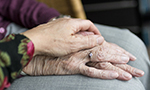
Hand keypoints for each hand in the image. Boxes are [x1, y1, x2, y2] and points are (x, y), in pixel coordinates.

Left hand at [22, 18, 103, 55]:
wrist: (32, 42)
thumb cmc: (51, 43)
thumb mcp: (73, 44)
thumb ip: (88, 41)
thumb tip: (99, 39)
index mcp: (72, 23)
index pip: (89, 24)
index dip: (95, 31)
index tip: (98, 38)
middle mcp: (65, 21)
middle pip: (81, 26)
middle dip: (88, 34)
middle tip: (90, 43)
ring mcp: (58, 24)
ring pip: (73, 29)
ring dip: (79, 36)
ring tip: (79, 44)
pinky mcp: (52, 29)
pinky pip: (65, 32)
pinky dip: (70, 37)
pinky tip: (67, 43)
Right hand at [23, 45, 143, 79]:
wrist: (39, 55)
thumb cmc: (54, 51)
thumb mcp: (68, 47)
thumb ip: (80, 46)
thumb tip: (90, 47)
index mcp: (82, 43)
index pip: (103, 46)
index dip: (115, 49)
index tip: (126, 54)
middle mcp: (82, 49)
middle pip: (105, 52)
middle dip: (120, 57)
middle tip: (132, 61)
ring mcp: (78, 57)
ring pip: (101, 60)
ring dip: (116, 65)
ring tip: (130, 72)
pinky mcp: (73, 67)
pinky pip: (90, 71)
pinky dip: (103, 74)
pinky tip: (114, 75)